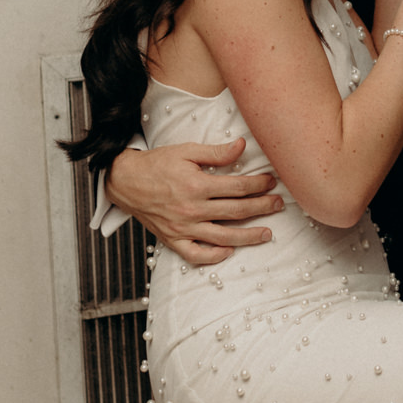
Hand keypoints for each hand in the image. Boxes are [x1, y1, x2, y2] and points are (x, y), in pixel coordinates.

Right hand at [104, 137, 277, 265]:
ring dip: (248, 236)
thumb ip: (216, 152)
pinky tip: (229, 250)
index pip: (238, 187)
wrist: (124, 181)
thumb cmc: (156, 164)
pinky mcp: (172, 240)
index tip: (272, 182)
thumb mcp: (186, 151)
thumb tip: (242, 146)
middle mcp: (192, 209)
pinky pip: (196, 255)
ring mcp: (182, 228)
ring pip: (223, 237)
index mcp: (196, 185)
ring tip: (267, 233)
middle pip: (236, 212)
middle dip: (262, 207)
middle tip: (278, 204)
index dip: (259, 184)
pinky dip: (214, 256)